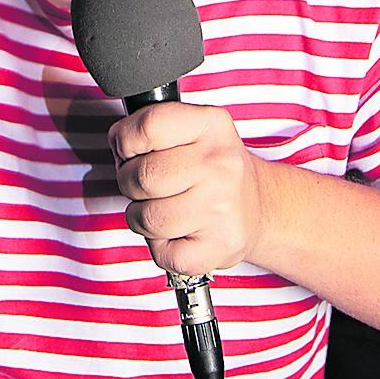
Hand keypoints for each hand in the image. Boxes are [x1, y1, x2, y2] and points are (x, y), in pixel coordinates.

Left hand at [106, 100, 268, 279]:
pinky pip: (162, 253)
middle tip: (146, 184)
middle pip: (141, 175)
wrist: (260, 208)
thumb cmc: (213, 170)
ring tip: (162, 209)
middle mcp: (220, 164)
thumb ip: (151, 128)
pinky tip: (178, 232)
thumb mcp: (193, 129)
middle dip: (129, 182)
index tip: (128, 149)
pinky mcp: (219, 246)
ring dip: (141, 217)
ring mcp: (222, 208)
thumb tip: (119, 146)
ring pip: (145, 218)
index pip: (148, 125)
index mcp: (211, 125)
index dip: (125, 140)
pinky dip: (161, 247)